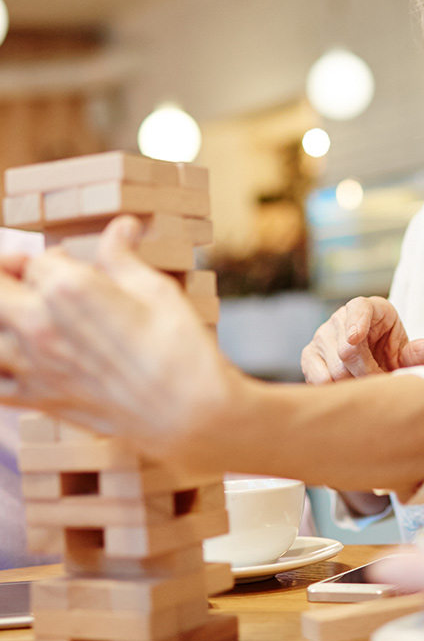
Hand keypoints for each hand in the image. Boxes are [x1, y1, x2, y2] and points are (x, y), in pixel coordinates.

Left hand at [0, 216, 235, 468]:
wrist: (187, 413)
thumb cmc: (179, 348)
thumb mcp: (157, 289)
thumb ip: (123, 257)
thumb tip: (121, 227)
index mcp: (69, 288)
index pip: (40, 260)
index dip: (57, 259)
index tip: (73, 264)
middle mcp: (39, 324)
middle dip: (9, 276)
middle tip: (27, 278)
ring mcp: (33, 364)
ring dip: (4, 321)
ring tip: (23, 317)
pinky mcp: (37, 398)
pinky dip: (0, 368)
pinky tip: (16, 360)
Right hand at [300, 296, 423, 383]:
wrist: (374, 361)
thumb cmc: (392, 354)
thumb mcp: (408, 353)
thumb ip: (418, 354)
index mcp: (369, 308)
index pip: (359, 309)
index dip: (357, 322)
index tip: (355, 339)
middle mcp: (340, 317)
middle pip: (348, 351)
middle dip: (368, 374)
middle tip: (383, 385)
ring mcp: (322, 335)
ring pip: (335, 368)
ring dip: (354, 385)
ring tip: (369, 387)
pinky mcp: (309, 355)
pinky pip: (316, 377)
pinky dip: (334, 390)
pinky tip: (348, 390)